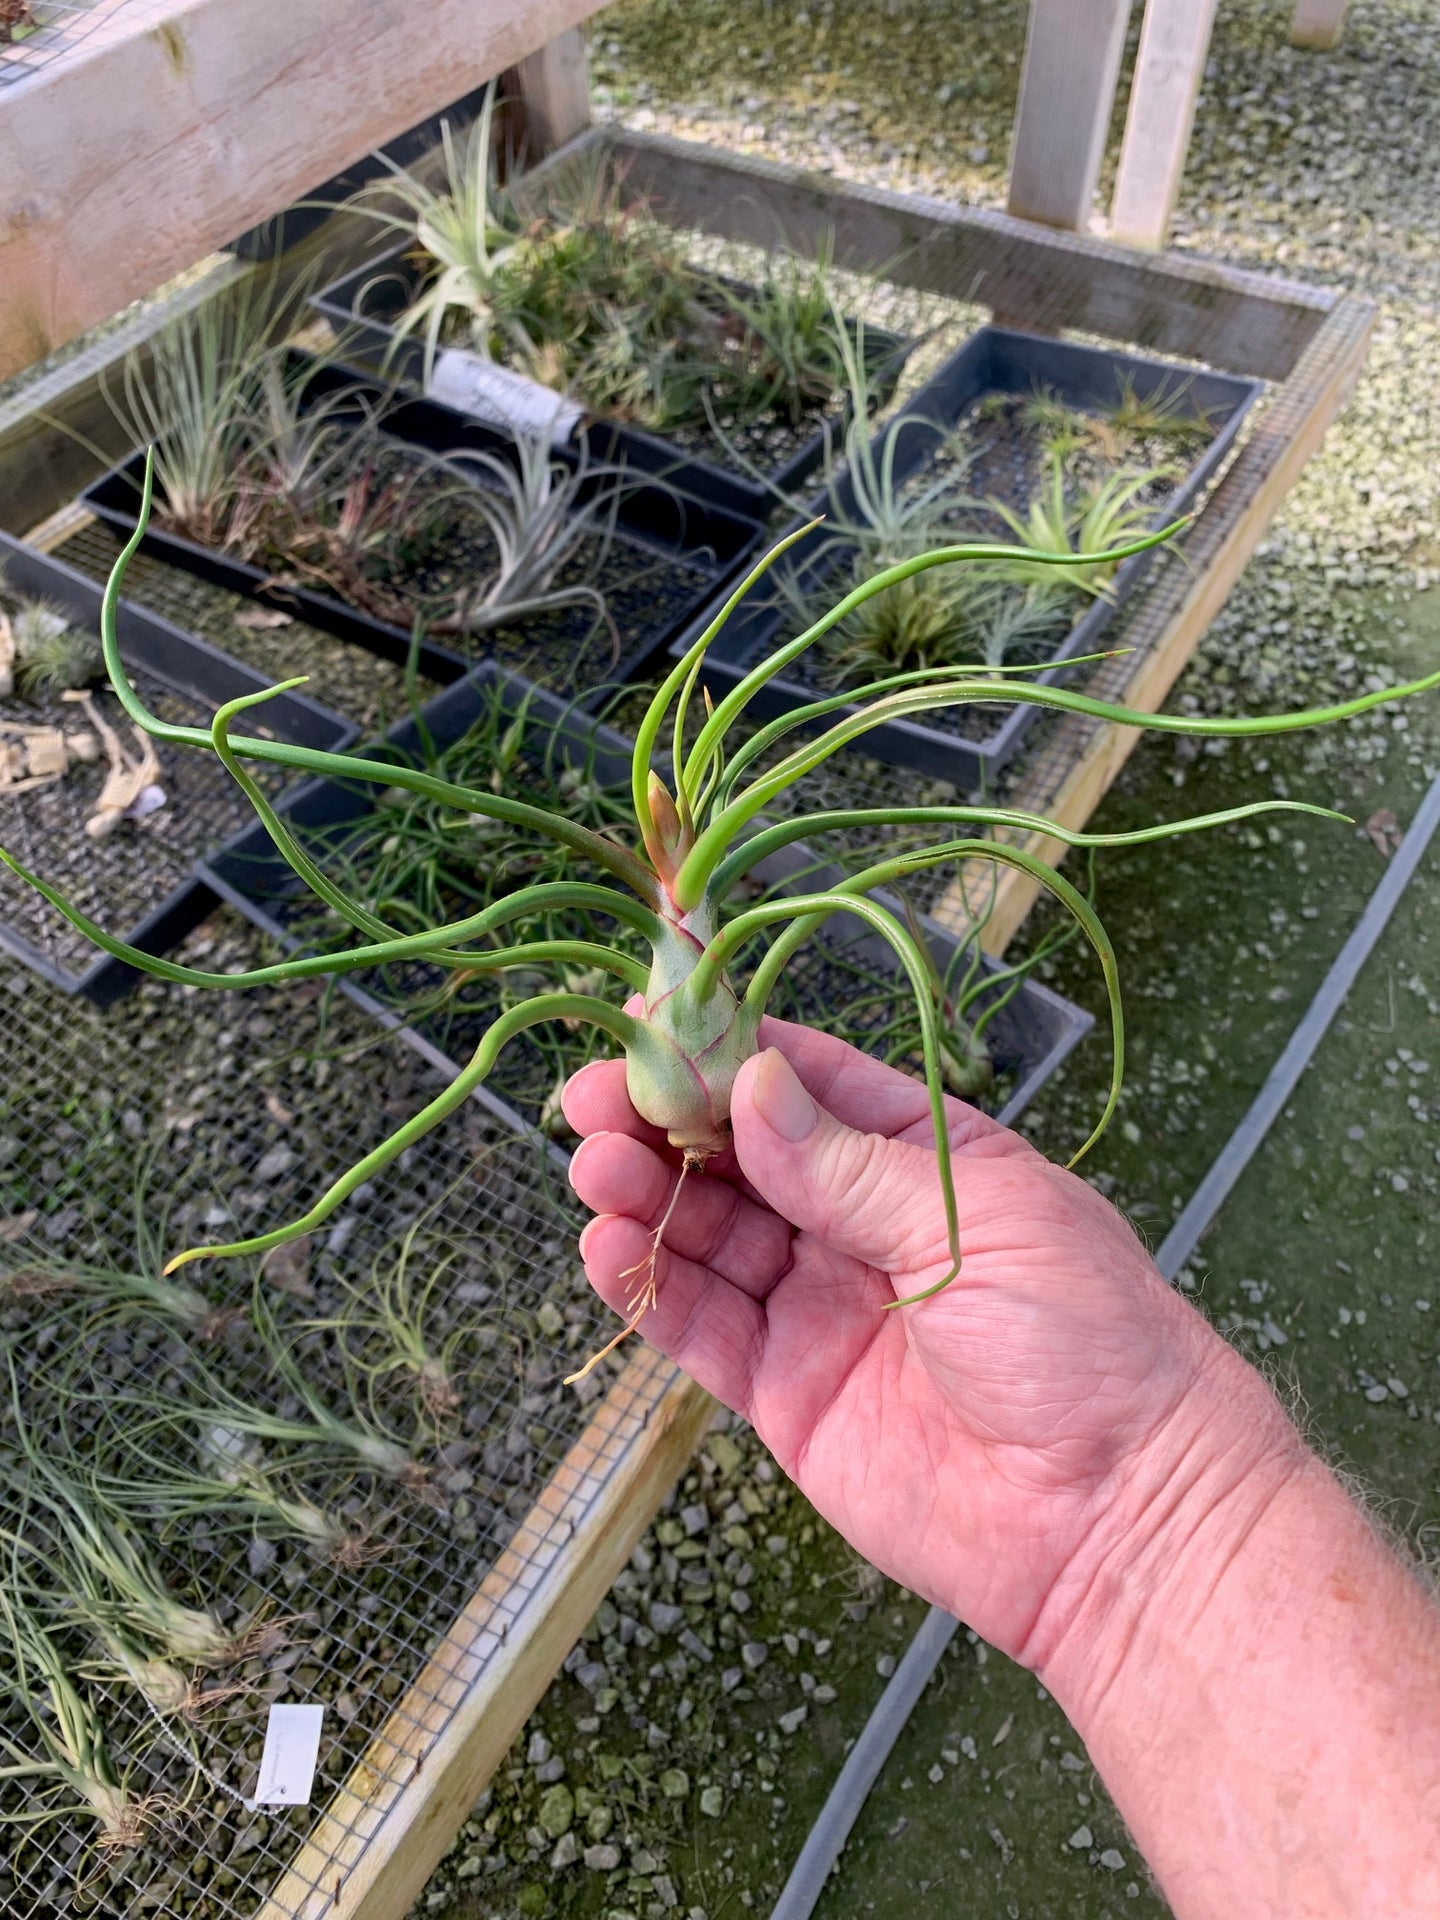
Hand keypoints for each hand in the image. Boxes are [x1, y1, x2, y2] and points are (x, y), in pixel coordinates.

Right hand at [564, 1018, 1292, 1670]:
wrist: (1114, 1518)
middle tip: (595, 1100)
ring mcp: (821, 1307)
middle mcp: (862, 1225)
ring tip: (595, 1170)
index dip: (729, 1051)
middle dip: (666, 1122)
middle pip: (743, 1157)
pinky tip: (606, 1248)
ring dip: (647, 1198)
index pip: (810, 1086)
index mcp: (925, 1159)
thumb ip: (847, 1164)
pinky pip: (704, 1326)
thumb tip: (751, 1082)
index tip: (649, 1018)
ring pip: (711, 1236)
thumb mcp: (972, 1221)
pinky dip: (649, 1287)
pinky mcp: (787, 1392)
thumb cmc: (1079, 1339)